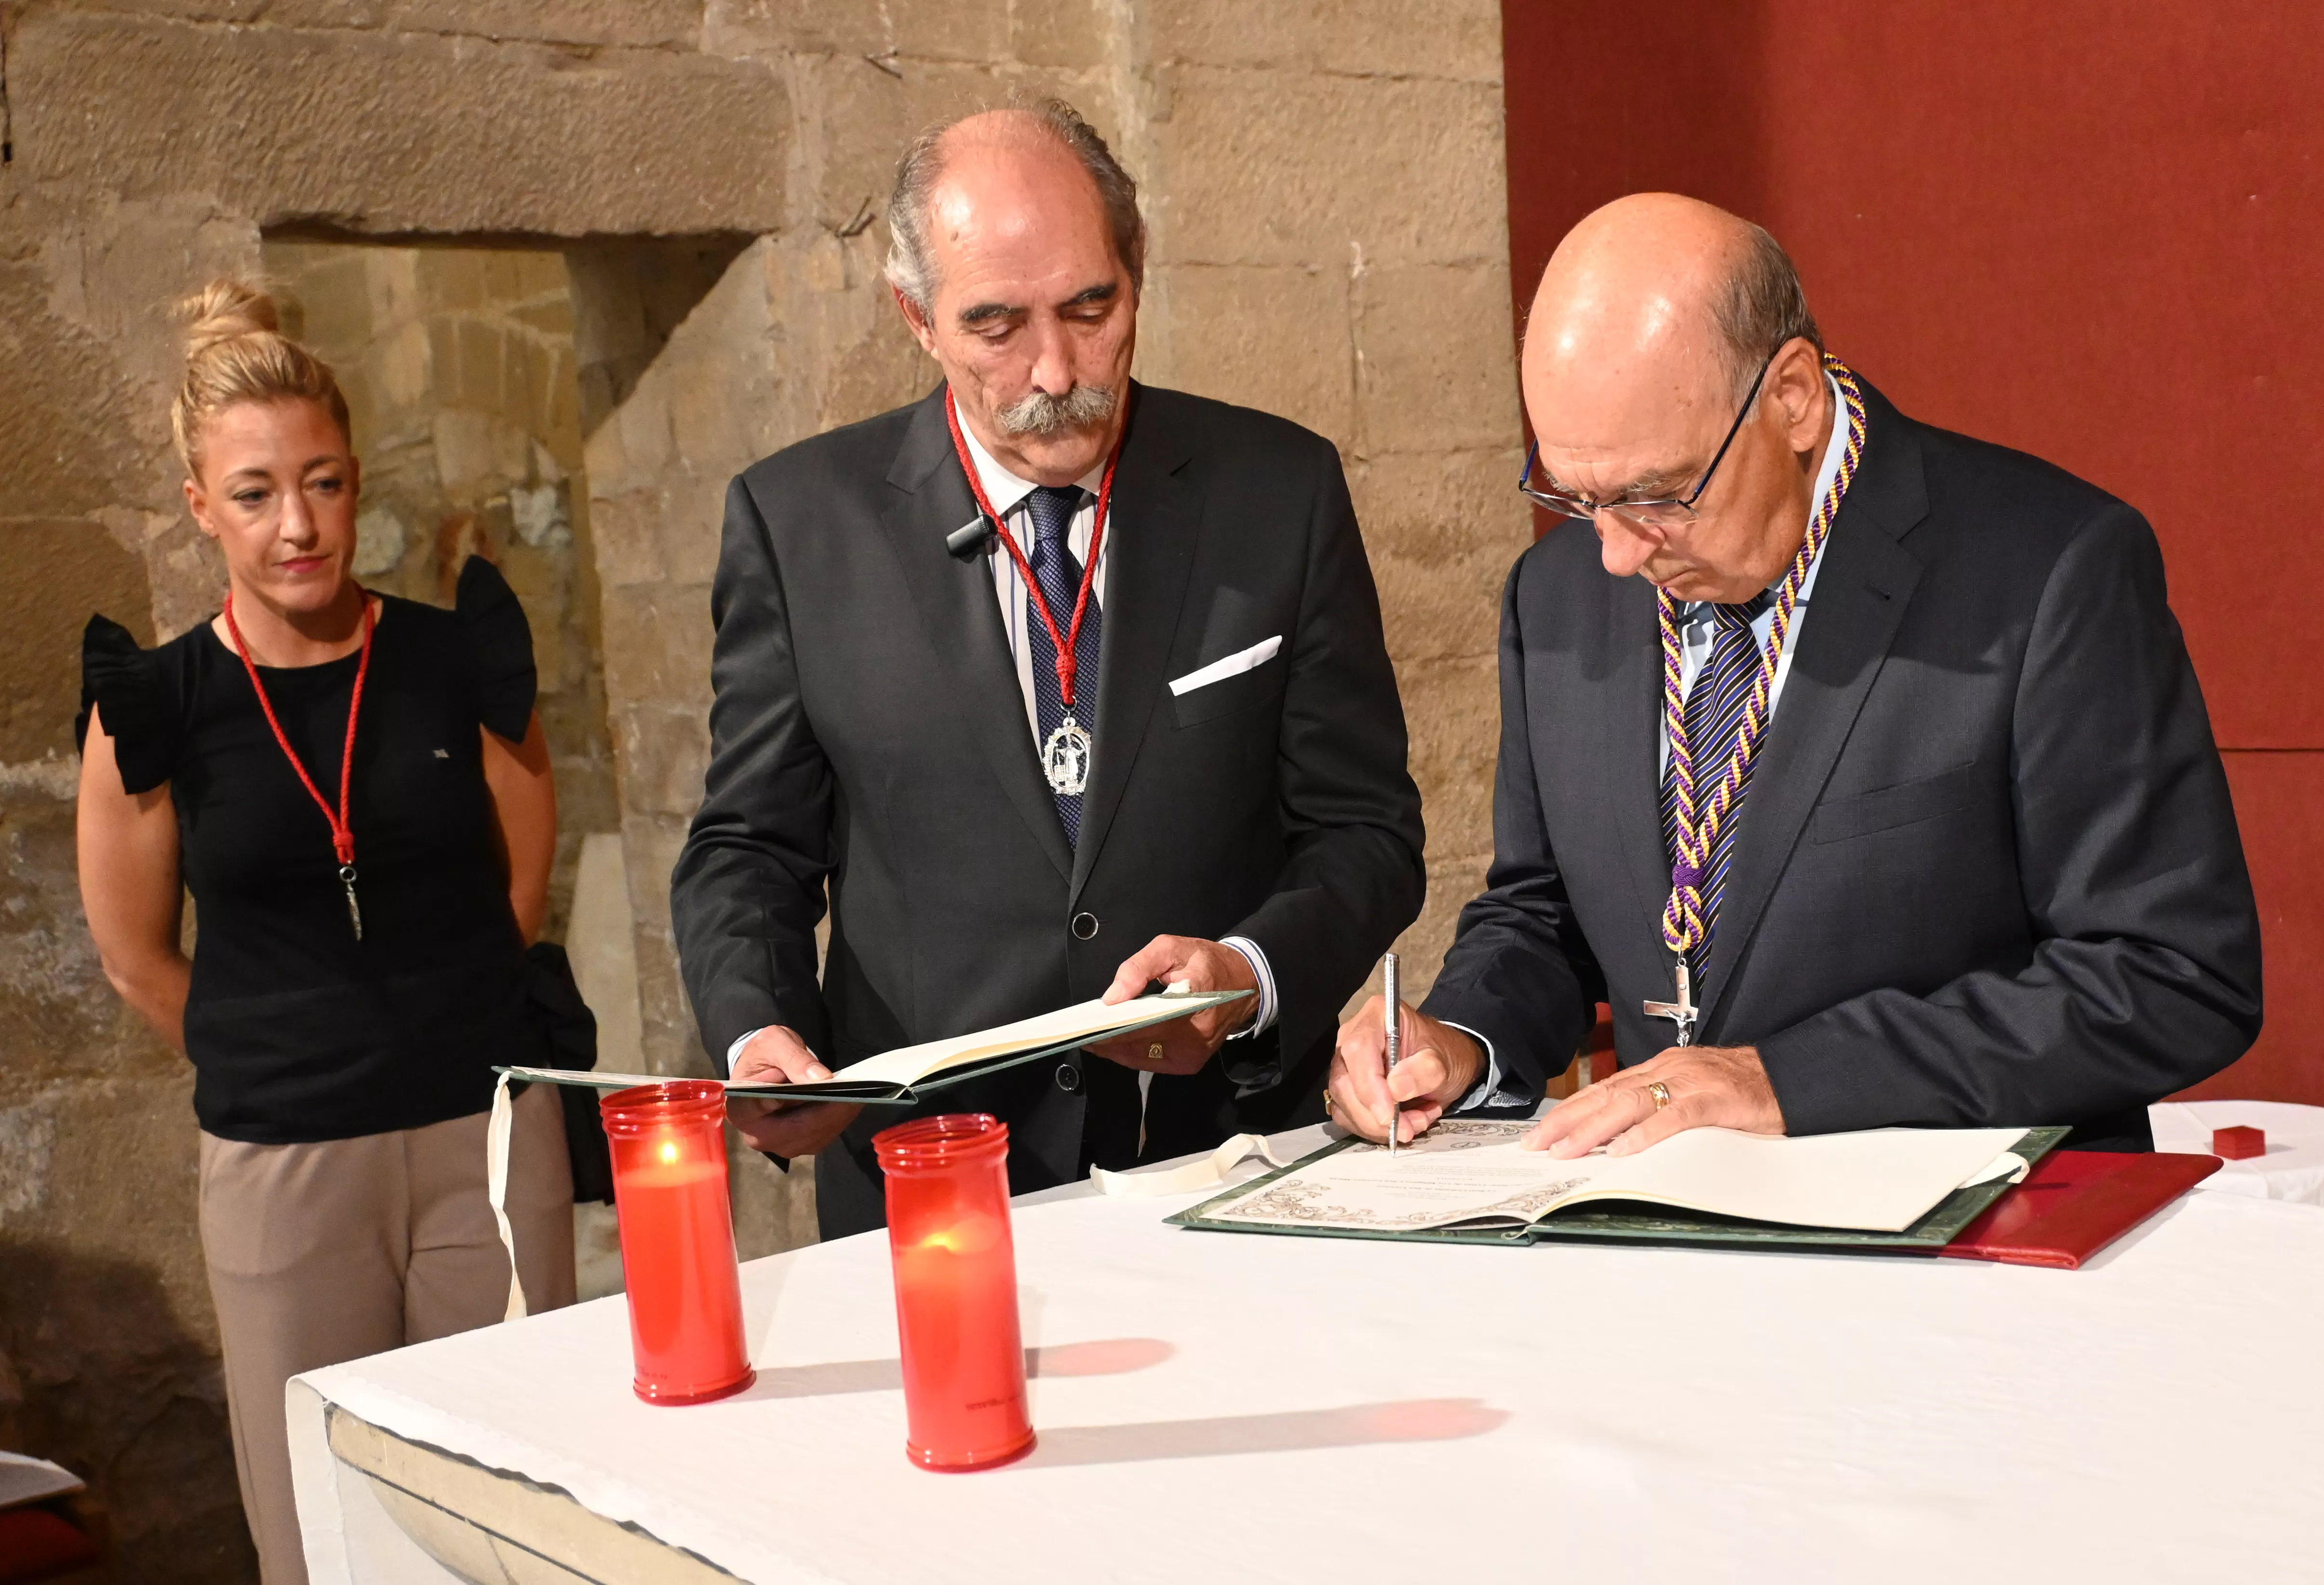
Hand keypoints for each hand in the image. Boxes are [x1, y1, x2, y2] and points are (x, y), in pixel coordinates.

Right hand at [725, 1025, 861, 1157]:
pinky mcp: (799, 1145)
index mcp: (740, 1109)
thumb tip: (821, 1079)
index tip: (811, 1088)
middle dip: (828, 1111)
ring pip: (814, 1136)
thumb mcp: (774, 1043)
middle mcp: (757, 1135)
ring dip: (838, 1117)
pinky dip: (839, 1120)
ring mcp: (779, 1145)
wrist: (765, 1068)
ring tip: (857, 1094)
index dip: (786, 1102)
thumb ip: (793, 1058)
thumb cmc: (764, 1055)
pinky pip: (823, 1137)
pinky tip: (851, 1102)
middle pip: (797, 1129)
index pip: (759, 1110)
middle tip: (854, 1091)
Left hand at [1083, 935, 1259, 1076]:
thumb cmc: (1205, 962)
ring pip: (1142, 1057)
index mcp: (1195, 998)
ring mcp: (1195, 1054)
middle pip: (1141, 1043)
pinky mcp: (1191, 1063)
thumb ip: (1139, 967)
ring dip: (1116, 1048)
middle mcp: (1196, 1034)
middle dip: (1108, 1039)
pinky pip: (1151, 1062)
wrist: (1244, 983)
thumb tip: (1112, 997)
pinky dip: (1131, 1052)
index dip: (1114, 1027)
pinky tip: (1116, 1042)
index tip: (1087, 1026)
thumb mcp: (1171, 948)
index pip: (1147, 1021)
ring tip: (1094, 1035)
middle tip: (1082, 1031)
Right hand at [1325, 998, 1482, 1144]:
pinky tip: (1404, 1121)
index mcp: (1376, 1016)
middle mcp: (1352, 1037)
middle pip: (1344, 1082)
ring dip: (1378, 1126)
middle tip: (1410, 1128)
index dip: (1370, 1086)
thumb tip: (1395, 1089)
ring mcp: (1346, 1065)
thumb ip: (1424, 1071)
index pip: (1358, 1051)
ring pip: (1344, 1105)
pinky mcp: (1347, 1089)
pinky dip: (1376, 1129)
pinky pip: (1349, 1117)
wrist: (1445, 1063)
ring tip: (1416, 1122)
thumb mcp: (1444, 1060)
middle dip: (1375, 1115)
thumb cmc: (1443, 1053)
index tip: (1389, 1115)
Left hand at [1526, 1043, 1783, 1157]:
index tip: (1540, 1134)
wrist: (1788, 1077)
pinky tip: (1623, 1149)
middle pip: (1606, 1095)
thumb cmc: (1740, 1090)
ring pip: (1631, 1102)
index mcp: (1660, 1070)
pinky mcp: (1715, 1100)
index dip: (1569, 1112)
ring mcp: (1691, 1083)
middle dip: (1567, 1121)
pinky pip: (1675, 1116)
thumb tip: (1616, 1137)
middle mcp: (1668, 1071)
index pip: (1603, 1090)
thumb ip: (1657, 1109)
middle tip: (1537, 1145)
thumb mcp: (1691, 1095)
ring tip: (1566, 1150)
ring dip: (1594, 1129)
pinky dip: (1646, 1133)